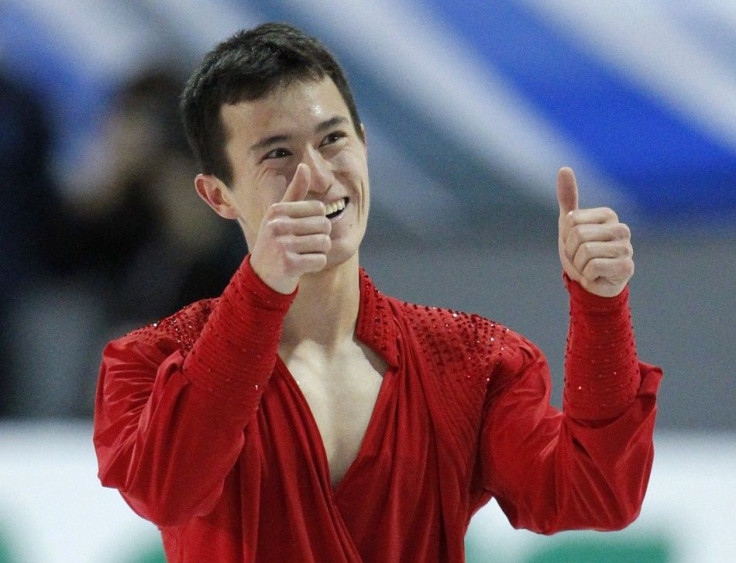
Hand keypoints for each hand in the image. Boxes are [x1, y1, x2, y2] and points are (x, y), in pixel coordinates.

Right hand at [250, 164, 331, 293]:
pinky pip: (320, 260)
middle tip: (304, 246)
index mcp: (277, 210)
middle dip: (320, 237)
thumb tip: (305, 166)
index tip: (302, 231)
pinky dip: (316, 265)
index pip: (318, 208)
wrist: (262, 277)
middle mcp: (277, 225)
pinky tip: (303, 266)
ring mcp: (282, 245)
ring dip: (319, 252)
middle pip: (324, 225)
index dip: (317, 221)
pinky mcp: (288, 265)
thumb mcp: (281, 215)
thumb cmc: (276, 242)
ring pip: (324, 243)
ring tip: (304, 255)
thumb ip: (295, 191)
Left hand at [557, 167, 633, 296]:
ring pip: (585, 252)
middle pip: (578, 235)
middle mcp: (622, 229)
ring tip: (588, 268)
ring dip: (578, 266)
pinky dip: (587, 277)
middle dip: (571, 252)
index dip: (565, 237)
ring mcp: (627, 248)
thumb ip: (568, 197)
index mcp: (608, 215)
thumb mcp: (569, 224)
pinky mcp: (627, 267)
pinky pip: (593, 267)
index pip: (571, 220)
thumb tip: (564, 168)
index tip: (574, 244)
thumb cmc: (581, 252)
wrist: (593, 283)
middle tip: (580, 259)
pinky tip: (595, 277)